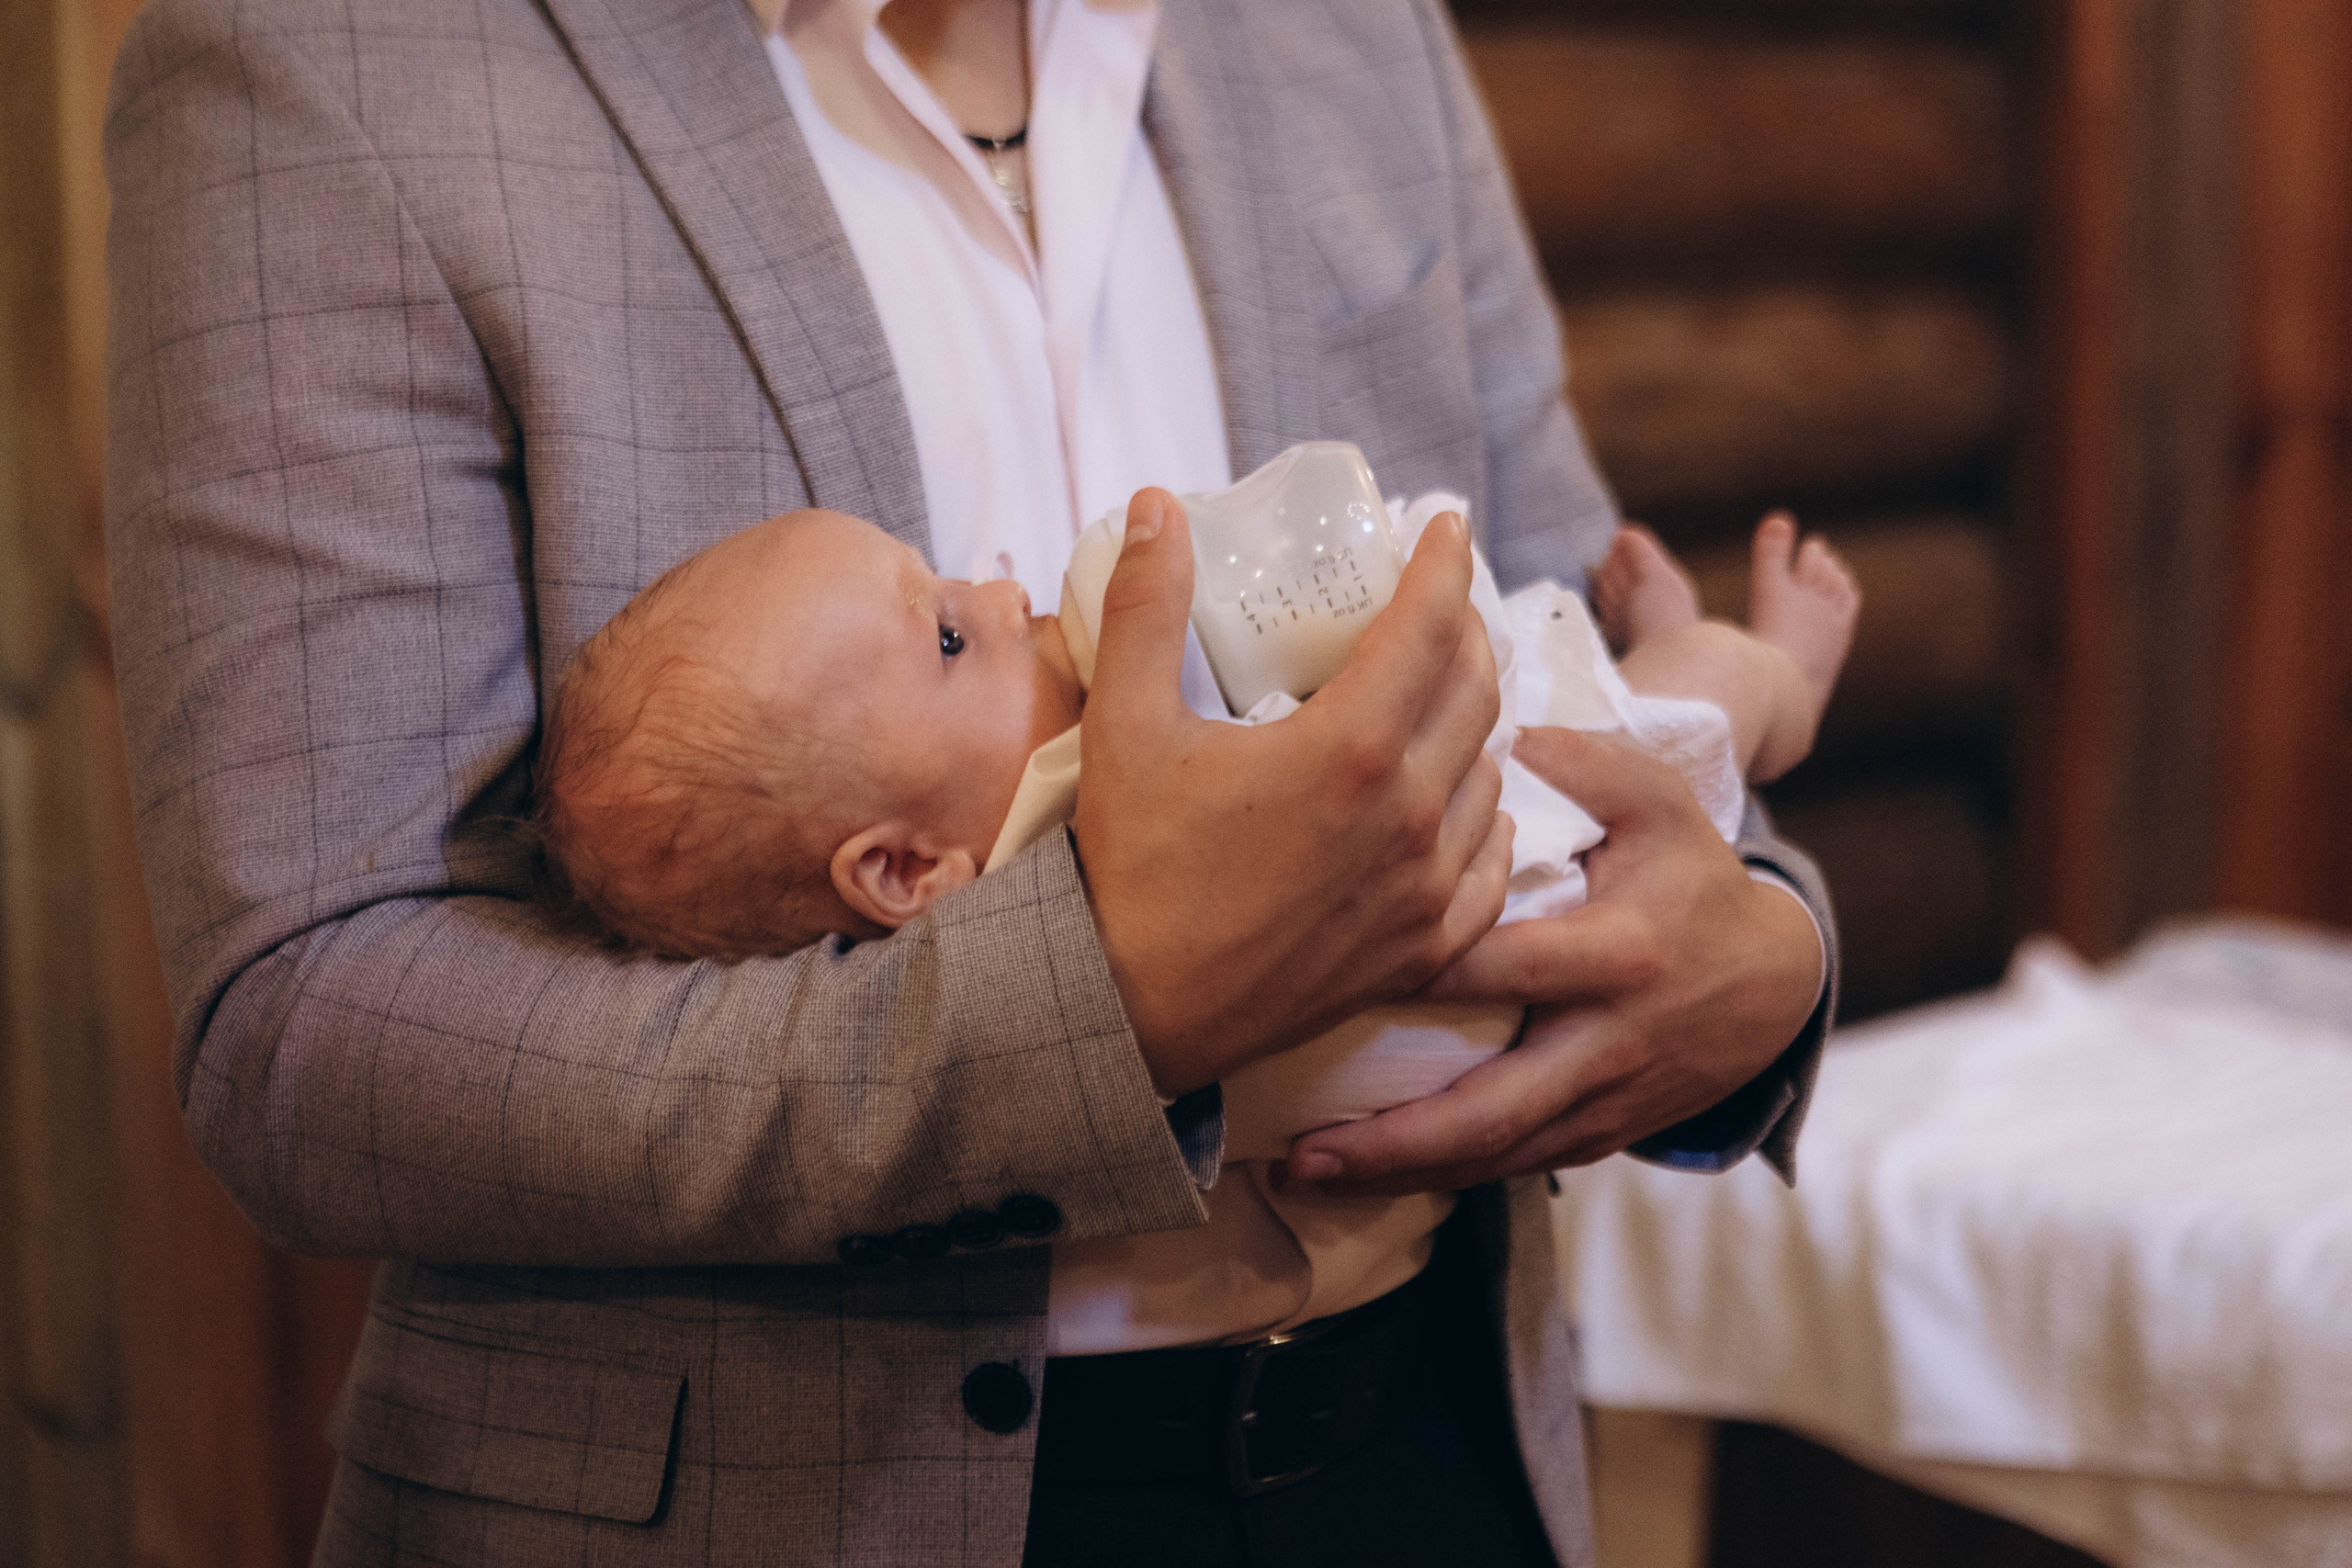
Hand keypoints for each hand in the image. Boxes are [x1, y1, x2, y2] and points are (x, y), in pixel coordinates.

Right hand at [1073, 488, 1514, 1098]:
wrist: (1131, 1010)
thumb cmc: (1128, 867)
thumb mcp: (1126, 723)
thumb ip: (1148, 605)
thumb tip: (1156, 506)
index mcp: (1351, 748)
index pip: (1432, 624)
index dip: (1445, 562)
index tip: (1446, 527)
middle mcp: (1410, 815)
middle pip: (1476, 690)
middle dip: (1463, 631)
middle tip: (1435, 605)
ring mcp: (1424, 887)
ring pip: (1490, 773)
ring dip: (1474, 723)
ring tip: (1438, 698)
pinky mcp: (1421, 947)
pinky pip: (1492, 867)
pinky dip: (1484, 820)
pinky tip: (1460, 804)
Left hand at [1279, 726, 1821, 1192]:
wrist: (1776, 987)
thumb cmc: (1693, 882)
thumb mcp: (1663, 806)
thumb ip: (1591, 764)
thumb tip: (1509, 735)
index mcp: (1619, 956)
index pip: (1506, 968)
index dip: (1421, 970)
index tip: (1334, 972)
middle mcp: (1608, 1043)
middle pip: (1493, 1110)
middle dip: (1396, 1140)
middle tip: (1299, 1153)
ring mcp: (1603, 1103)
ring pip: (1495, 1157)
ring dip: (1400, 1174)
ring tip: (1308, 1176)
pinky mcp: (1597, 1138)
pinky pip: (1510, 1168)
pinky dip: (1440, 1176)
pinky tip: (1366, 1177)